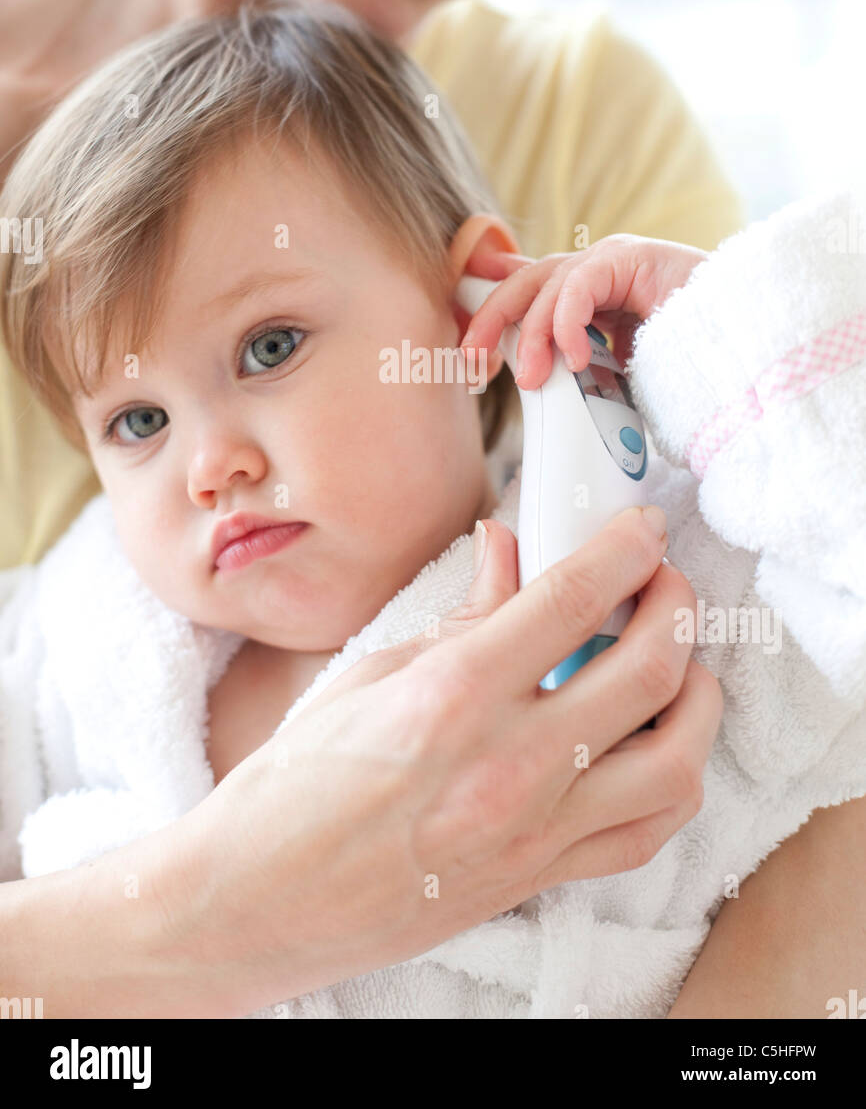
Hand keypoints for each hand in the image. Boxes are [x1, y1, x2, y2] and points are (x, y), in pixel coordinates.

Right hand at [168, 504, 720, 1016]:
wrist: (262, 900)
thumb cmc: (298, 784)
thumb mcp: (371, 674)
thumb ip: (462, 615)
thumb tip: (508, 551)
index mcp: (453, 694)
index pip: (574, 599)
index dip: (625, 547)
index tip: (643, 528)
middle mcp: (508, 765)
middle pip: (649, 670)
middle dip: (677, 605)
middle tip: (664, 581)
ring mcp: (533, 832)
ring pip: (676, 761)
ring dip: (697, 698)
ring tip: (677, 664)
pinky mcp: (541, 879)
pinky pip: (647, 832)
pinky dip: (673, 779)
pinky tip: (654, 743)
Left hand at [458, 234, 707, 383]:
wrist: (744, 349)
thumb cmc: (686, 365)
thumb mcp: (615, 372)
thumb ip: (580, 365)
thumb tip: (538, 379)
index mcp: (590, 292)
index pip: (527, 287)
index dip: (488, 303)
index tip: (459, 336)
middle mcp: (597, 268)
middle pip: (524, 284)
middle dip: (489, 322)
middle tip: (471, 365)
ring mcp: (614, 259)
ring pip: (547, 286)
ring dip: (532, 337)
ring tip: (532, 379)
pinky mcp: (633, 258)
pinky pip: (580, 284)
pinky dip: (568, 323)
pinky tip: (575, 358)